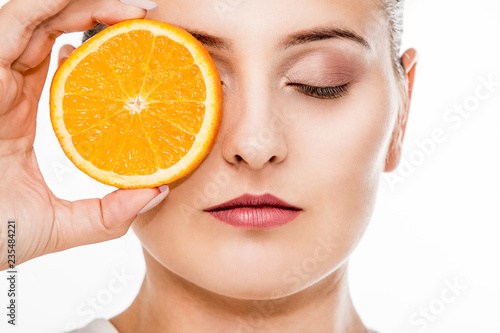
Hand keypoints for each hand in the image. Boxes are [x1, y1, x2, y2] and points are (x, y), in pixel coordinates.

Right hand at [0, 0, 164, 270]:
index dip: (99, 46)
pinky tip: (87, 2)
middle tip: (147, 15)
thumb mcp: (62, 224)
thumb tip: (158, 194)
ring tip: (135, 7)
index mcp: (18, 112)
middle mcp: (3, 86)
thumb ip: (108, 214)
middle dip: (98, 14)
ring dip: (83, 4)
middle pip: (51, 30)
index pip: (61, 61)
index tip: (141, 44)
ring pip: (35, 17)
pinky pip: (14, 20)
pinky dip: (47, 3)